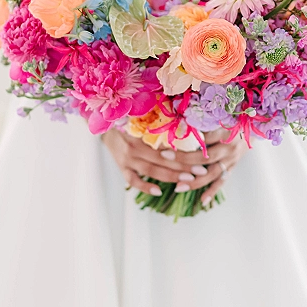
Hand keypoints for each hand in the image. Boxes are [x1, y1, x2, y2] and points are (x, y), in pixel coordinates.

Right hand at [101, 126, 247, 204]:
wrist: (104, 125)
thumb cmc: (128, 118)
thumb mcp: (142, 115)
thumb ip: (160, 119)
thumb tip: (188, 120)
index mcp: (140, 131)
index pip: (166, 145)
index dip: (184, 152)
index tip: (202, 155)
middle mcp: (133, 146)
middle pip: (162, 160)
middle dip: (183, 167)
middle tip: (202, 171)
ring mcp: (126, 159)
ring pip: (151, 171)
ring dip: (170, 177)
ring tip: (188, 181)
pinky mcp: (121, 168)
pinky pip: (132, 180)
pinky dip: (145, 187)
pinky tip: (158, 191)